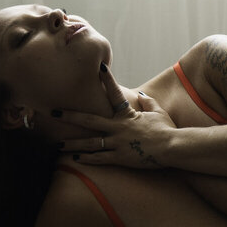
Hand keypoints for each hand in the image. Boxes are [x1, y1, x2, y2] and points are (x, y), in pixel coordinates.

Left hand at [57, 64, 176, 168]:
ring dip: (72, 143)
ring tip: (57, 144)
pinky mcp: (120, 157)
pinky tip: (75, 158)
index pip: (115, 93)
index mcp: (127, 115)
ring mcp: (118, 143)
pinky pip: (99, 158)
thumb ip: (148, 103)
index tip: (98, 67)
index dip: (107, 79)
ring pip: (89, 143)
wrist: (173, 147)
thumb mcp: (158, 112)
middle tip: (53, 113)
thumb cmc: (167, 129)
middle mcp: (118, 127)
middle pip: (89, 120)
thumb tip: (140, 96)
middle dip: (70, 116)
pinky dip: (87, 158)